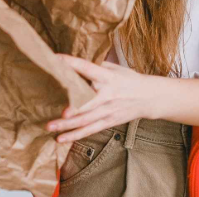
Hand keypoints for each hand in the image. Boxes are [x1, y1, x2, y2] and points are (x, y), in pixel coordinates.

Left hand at [45, 53, 160, 142]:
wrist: (149, 97)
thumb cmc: (128, 80)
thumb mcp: (115, 69)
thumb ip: (95, 67)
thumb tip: (72, 63)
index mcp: (108, 77)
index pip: (88, 68)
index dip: (73, 64)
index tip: (56, 59)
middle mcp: (107, 95)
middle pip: (88, 103)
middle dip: (74, 109)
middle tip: (60, 113)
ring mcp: (108, 111)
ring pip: (85, 120)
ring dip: (67, 126)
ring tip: (50, 127)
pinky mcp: (108, 122)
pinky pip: (89, 130)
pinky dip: (75, 135)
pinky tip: (61, 139)